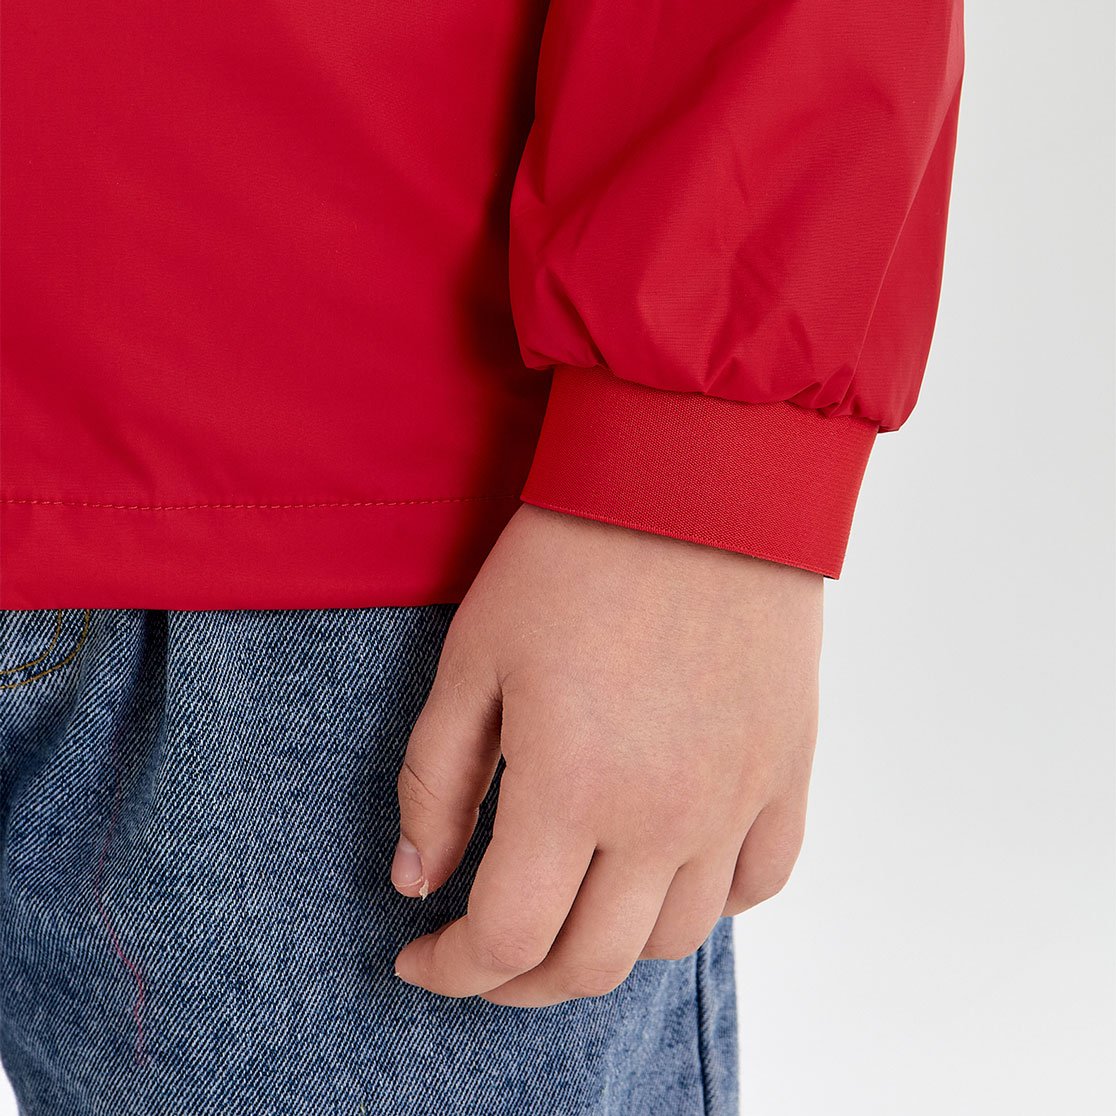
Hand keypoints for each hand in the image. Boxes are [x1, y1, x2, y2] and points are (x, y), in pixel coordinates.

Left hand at [391, 503, 821, 1006]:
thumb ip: (435, 780)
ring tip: (570, 906)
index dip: (452, 969)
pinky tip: (667, 872)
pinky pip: (759, 882)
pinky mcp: (787, 768)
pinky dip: (707, 903)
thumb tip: (417, 880)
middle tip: (482, 951)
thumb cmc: (573, 555)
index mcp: (572, 787)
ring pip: (674, 939)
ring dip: (608, 946)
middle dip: (519, 980)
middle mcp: (664, 815)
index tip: (419, 957)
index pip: (506, 939)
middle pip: (592, 963)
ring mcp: (738, 799)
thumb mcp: (473, 657)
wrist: (695, 479)